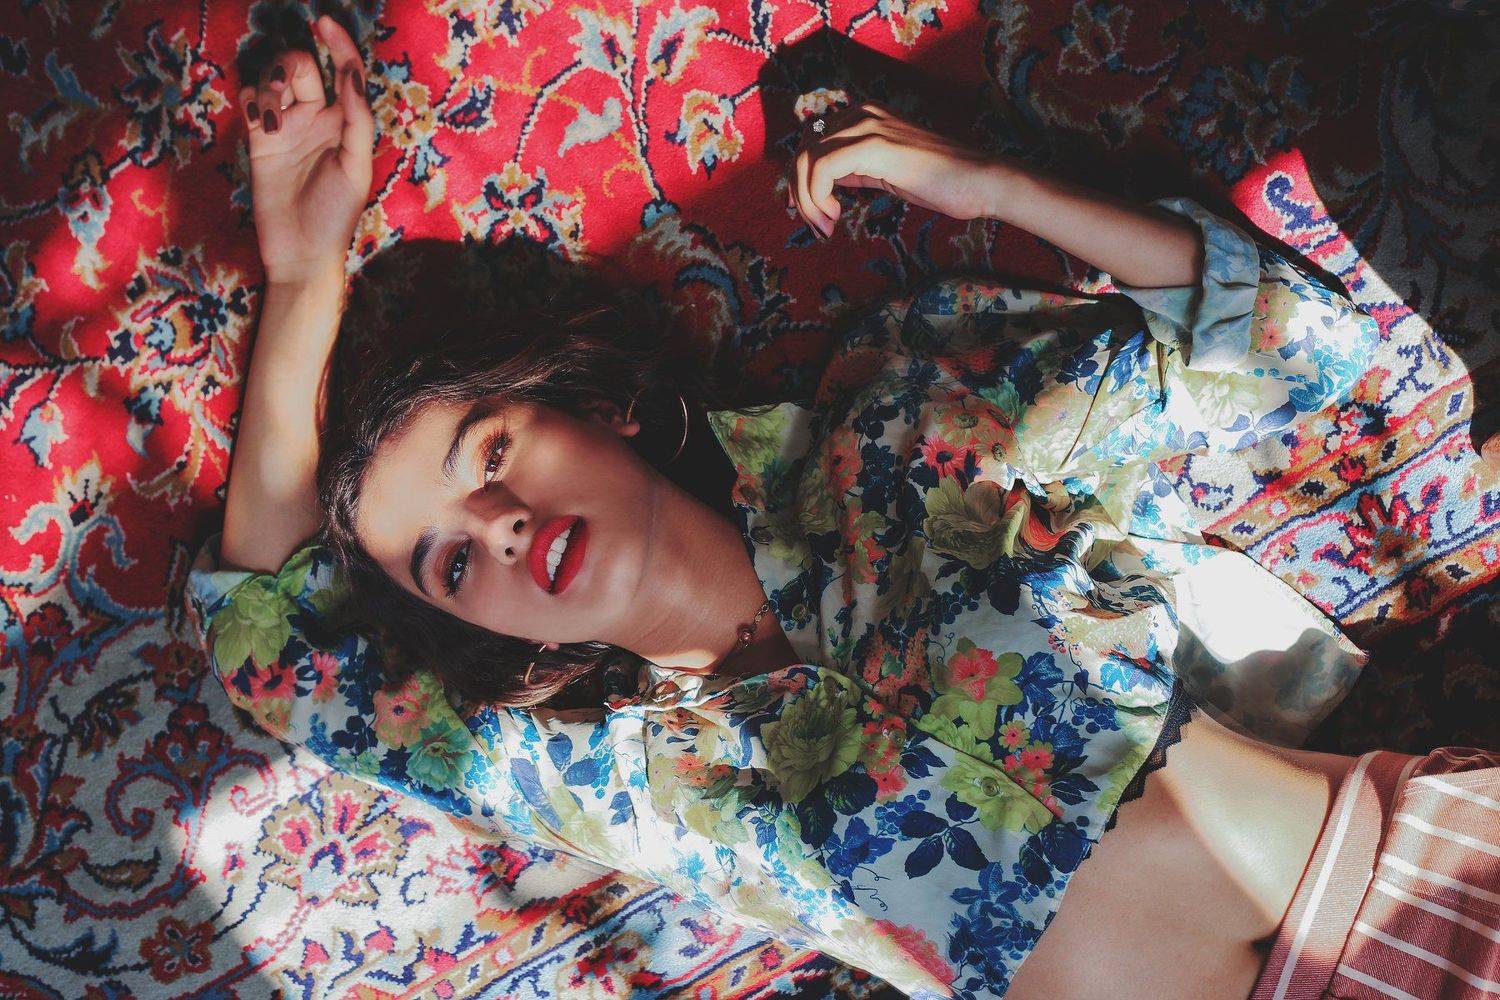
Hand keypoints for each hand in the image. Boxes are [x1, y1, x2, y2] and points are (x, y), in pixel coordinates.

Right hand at [241, 16, 373, 284]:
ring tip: (269, 117)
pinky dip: (252, 99)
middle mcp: (318, 119)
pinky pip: (251, 100)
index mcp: (347, 123)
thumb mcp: (356, 168)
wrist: (300, 252)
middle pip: (302, 67)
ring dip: (268, 84)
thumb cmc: (335, 215)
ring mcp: (288, 127)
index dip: (338, 44)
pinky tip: (258, 120)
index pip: (344, 71)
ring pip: (273, 79)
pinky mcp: (260, 139)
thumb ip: (357, 120)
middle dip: (290, 66)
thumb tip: (351, 73)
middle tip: (283, 91)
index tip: (322, 22)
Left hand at [789, 103, 1007, 237]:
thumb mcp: (885, 172)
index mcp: (863, 116)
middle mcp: (861, 113)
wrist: (979, 181)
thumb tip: (825, 181)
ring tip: (825, 226)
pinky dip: (817, 196)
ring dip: (807, 200)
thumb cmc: (940, 182)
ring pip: (807, 159)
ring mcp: (866, 125)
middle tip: (815, 224)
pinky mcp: (873, 144)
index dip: (802, 181)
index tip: (815, 213)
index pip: (811, 143)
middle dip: (799, 193)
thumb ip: (855, 169)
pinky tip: (835, 216)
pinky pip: (822, 168)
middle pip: (802, 150)